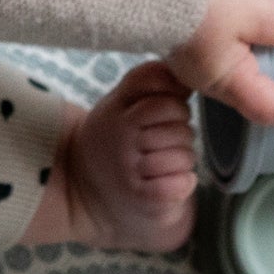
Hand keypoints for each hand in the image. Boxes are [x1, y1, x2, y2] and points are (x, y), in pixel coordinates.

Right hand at [21, 63, 196, 252]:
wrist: (87, 191)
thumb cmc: (116, 140)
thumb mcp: (121, 104)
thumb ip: (149, 81)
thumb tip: (187, 75)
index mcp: (116, 109)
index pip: (161, 88)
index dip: (175, 99)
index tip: (169, 110)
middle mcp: (120, 137)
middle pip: (179, 121)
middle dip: (182, 130)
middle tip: (167, 139)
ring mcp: (130, 169)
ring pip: (185, 154)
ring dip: (184, 159)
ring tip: (165, 161)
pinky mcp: (143, 198)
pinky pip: (182, 182)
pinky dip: (184, 182)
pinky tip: (170, 180)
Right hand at [164, 0, 273, 125]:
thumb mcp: (258, 9)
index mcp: (227, 81)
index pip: (271, 110)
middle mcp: (208, 78)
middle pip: (254, 88)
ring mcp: (194, 59)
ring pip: (239, 62)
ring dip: (258, 43)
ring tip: (261, 10)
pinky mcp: (188, 37)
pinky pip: (224, 43)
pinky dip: (240, 30)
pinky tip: (240, 4)